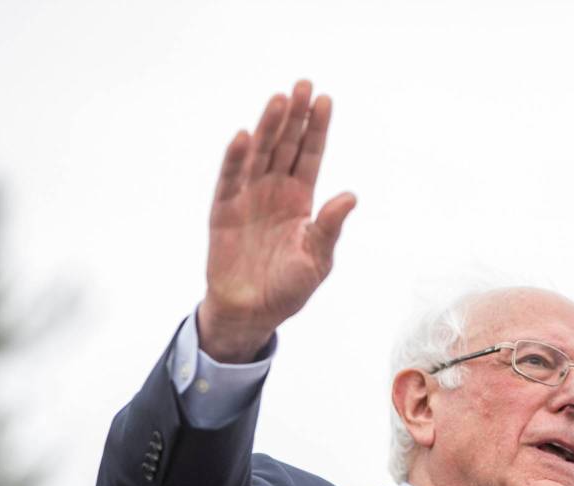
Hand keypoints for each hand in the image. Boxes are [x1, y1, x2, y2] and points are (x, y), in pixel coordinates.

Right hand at [200, 80, 356, 361]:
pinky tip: (243, 137)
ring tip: (279, 100)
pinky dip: (235, 159)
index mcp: (300, 200)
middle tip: (303, 84)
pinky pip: (230, 180)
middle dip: (295, 116)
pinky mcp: (224, 211)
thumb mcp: (317, 259)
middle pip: (286, 146)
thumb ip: (329, 227)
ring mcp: (248, 198)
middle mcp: (274, 192)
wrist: (252, 313)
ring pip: (259, 155)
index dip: (317, 129)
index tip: (325, 99)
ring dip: (268, 127)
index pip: (310, 156)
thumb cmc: (288, 288)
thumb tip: (350, 196)